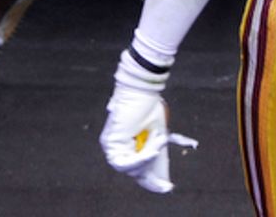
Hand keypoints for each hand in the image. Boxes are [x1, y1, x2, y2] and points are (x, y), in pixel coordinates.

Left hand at [100, 50, 196, 194]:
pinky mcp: (110, 142)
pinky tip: (152, 149)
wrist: (142, 86)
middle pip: (133, 171)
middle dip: (150, 173)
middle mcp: (116, 145)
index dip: (150, 180)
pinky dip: (141, 158)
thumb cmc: (149, 105)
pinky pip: (125, 162)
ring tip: (159, 141)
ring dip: (148, 158)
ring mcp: (111, 145)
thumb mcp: (156, 131)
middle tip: (166, 182)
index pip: (135, 167)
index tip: (166, 188)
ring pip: (130, 168)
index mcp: (126, 141)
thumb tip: (159, 169)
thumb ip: (155, 149)